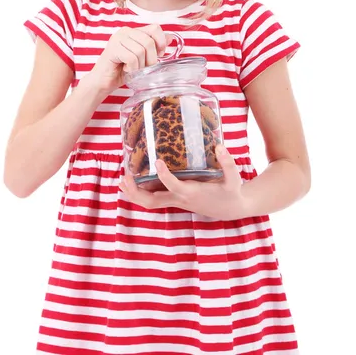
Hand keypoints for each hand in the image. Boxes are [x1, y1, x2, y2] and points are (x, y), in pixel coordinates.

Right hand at [87, 24, 170, 94]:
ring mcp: (118, 38)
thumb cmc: (121, 70)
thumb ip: (155, 47)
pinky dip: (132, 68)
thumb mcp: (142, 58)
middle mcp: (125, 31)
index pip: (155, 28)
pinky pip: (132, 58)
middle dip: (150, 59)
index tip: (158, 55)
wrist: (103, 82)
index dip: (161, 42)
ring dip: (140, 66)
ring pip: (141, 51)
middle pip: (149, 42)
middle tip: (143, 68)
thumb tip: (171, 37)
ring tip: (132, 70)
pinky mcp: (113, 48)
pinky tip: (125, 70)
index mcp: (133, 31)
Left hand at [119, 144, 249, 220]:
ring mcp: (175, 202)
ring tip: (121, 180)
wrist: (232, 209)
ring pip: (149, 203)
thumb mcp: (234, 179)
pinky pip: (153, 200)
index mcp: (192, 193)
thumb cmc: (231, 192)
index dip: (164, 175)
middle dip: (136, 192)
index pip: (174, 186)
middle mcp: (180, 199)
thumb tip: (220, 147)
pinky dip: (140, 194)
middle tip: (125, 176)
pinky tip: (132, 183)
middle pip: (152, 201)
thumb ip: (228, 164)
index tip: (157, 161)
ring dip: (133, 194)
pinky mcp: (175, 200)